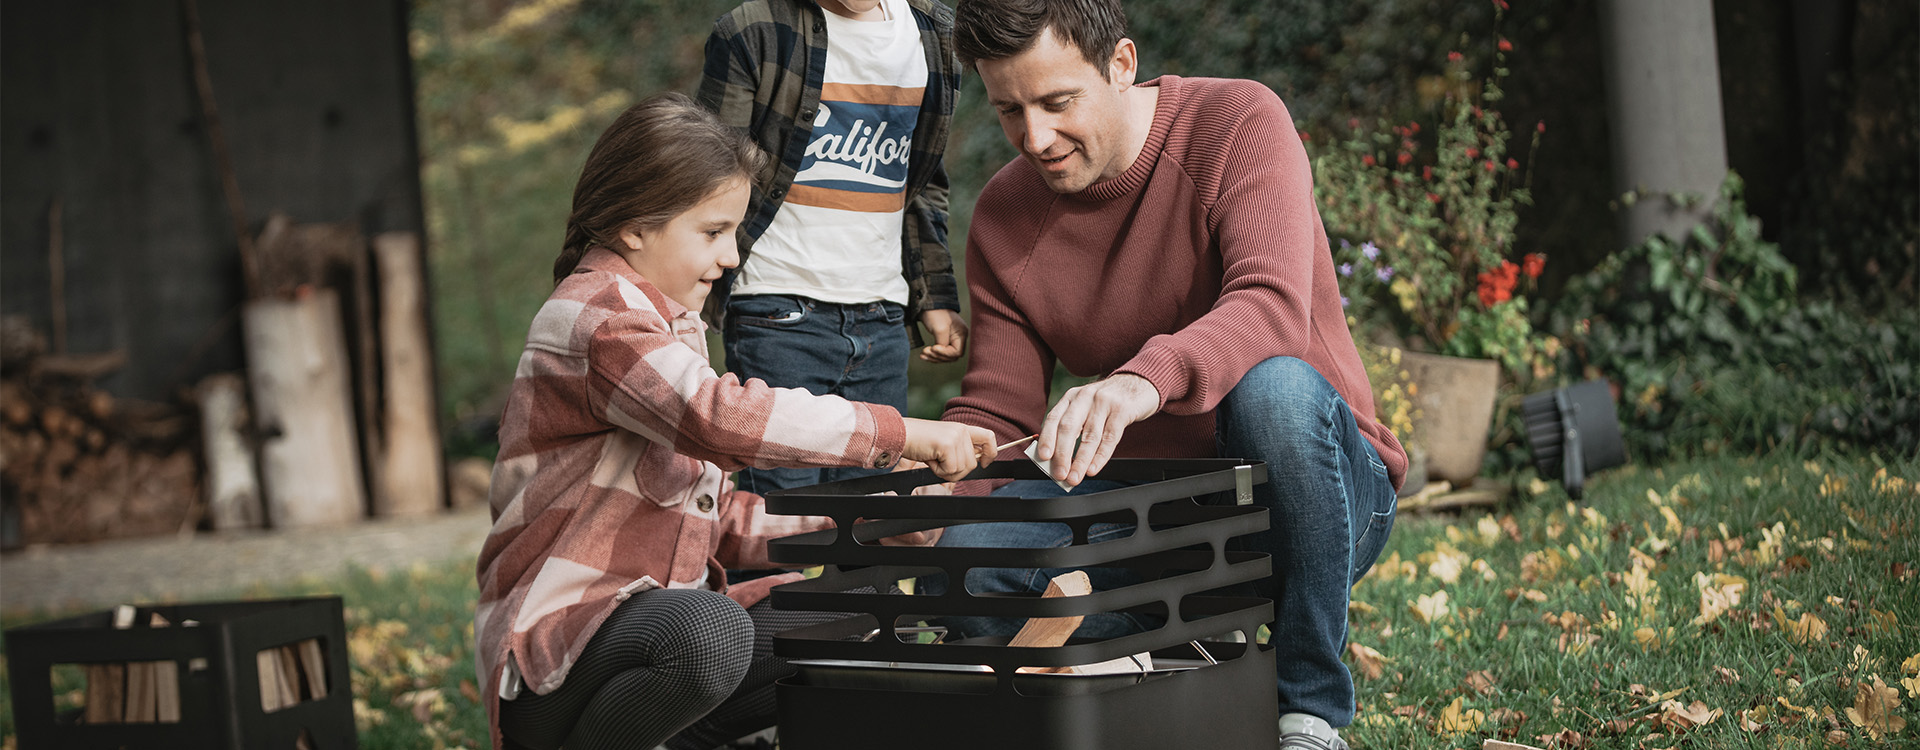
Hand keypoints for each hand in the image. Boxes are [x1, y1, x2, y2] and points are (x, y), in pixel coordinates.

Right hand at [902, 418, 995, 480]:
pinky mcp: (947, 445)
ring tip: (933, 458)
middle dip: (956, 470)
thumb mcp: (943, 444)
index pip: (989, 437)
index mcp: (962, 428)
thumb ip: (959, 450)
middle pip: (972, 464)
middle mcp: (962, 430)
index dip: (991, 453)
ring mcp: (956, 437)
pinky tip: (930, 459)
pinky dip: (938, 471)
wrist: (899, 434)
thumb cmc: (918, 441)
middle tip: (939, 462)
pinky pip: (951, 470)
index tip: (984, 463)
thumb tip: (974, 463)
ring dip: (946, 471)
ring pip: (962, 469)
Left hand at [917, 309, 967, 362]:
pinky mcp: (944, 339)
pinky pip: (940, 352)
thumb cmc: (935, 313)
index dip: (945, 353)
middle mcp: (959, 337)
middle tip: (925, 351)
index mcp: (962, 333)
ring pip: (945, 356)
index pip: (957, 352)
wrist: (927, 303)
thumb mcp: (940, 328)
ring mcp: (952, 339)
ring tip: (923, 354)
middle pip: (951, 356)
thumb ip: (943, 343)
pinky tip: (924, 355)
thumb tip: (941, 353)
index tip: (934, 347)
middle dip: (938, 356)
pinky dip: (932, 355)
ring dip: (933, 357)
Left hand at [1036, 374, 1159, 486]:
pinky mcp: (1123, 409)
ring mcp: (1104, 402)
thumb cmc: (1109, 402)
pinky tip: (1093, 468)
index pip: (1054, 419)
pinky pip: (1110, 437)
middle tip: (1059, 474)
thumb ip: (1074, 427)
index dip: (1047, 439)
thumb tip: (1060, 459)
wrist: (1139, 383)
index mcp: (1072, 397)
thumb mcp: (1087, 406)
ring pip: (1090, 436)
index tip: (1043, 458)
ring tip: (1075, 477)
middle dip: (1062, 454)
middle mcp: (1085, 397)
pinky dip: (1100, 456)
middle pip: (1069, 427)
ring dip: (1081, 460)